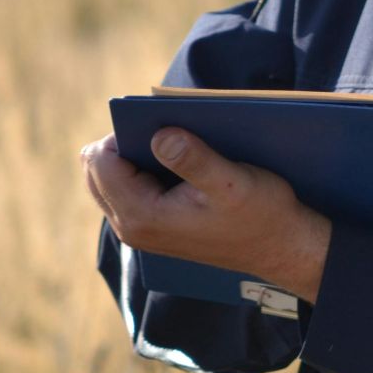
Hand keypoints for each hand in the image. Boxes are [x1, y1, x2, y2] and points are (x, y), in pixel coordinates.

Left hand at [81, 129, 329, 302]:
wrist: (278, 247)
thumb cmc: (260, 214)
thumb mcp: (232, 182)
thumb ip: (193, 159)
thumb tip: (159, 135)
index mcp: (142, 215)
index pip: (100, 161)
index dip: (125, 133)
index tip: (163, 125)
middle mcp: (130, 226)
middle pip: (94, 169)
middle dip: (124, 143)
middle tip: (169, 134)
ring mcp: (138, 229)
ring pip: (106, 179)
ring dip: (132, 156)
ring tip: (175, 147)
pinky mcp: (150, 227)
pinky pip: (125, 190)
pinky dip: (142, 170)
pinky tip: (177, 165)